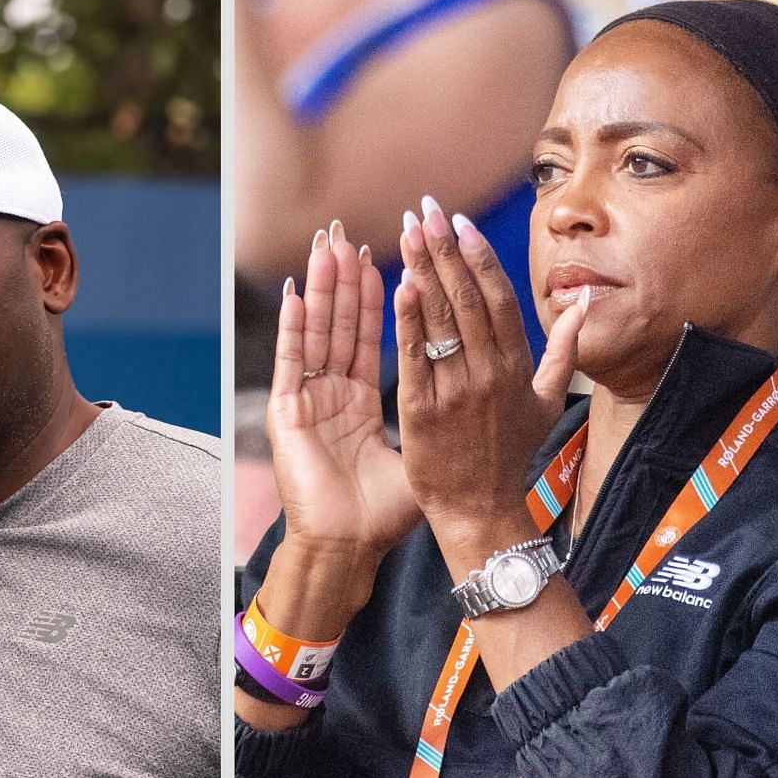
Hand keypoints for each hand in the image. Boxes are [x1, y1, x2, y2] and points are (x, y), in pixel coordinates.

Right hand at [266, 220, 421, 556]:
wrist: (347, 547)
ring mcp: (309, 400)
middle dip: (353, 276)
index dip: (392, 292)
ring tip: (331, 244)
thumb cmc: (384, 511)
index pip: (381, 333)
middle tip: (360, 230)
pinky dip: (294, 325)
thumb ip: (449, 415)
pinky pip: (292, 361)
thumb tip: (489, 391)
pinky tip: (299, 291)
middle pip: (346, 323)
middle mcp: (334, 392)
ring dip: (325, 287)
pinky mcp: (288, 413)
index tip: (404, 252)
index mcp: (363, 399)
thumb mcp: (424, 452)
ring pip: (319, 331)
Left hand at [393, 195, 585, 559]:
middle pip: (467, 297)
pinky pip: (414, 356)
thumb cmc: (514, 456)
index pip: (499, 297)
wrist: (483, 509)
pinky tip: (398, 285)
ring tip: (406, 231)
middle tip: (424, 208)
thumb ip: (564, 350)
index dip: (479, 256)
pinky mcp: (423, 411)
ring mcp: (457, 390)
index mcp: (518, 366)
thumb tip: (582, 303)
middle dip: (444, 249)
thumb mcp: (549, 402)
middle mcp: (490, 372)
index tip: (460, 222)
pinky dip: (407, 320)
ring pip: (440, 318)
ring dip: (423, 270)